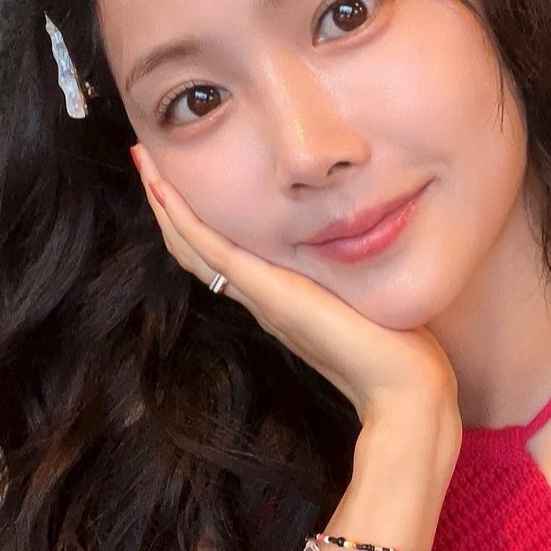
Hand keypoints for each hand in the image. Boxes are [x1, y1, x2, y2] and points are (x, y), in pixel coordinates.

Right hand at [131, 145, 460, 428]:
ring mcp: (262, 298)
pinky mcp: (272, 296)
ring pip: (194, 247)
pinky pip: (215, 253)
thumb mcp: (370, 296)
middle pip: (196, 248)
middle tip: (146, 160)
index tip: (180, 179)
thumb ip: (356, 277)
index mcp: (280, 297)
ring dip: (166, 204)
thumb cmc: (398, 348)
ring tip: (145, 163)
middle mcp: (262, 298)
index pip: (224, 253)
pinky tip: (165, 192)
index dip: (197, 218)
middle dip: (170, 204)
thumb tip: (370, 246)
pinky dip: (185, 221)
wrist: (404, 390)